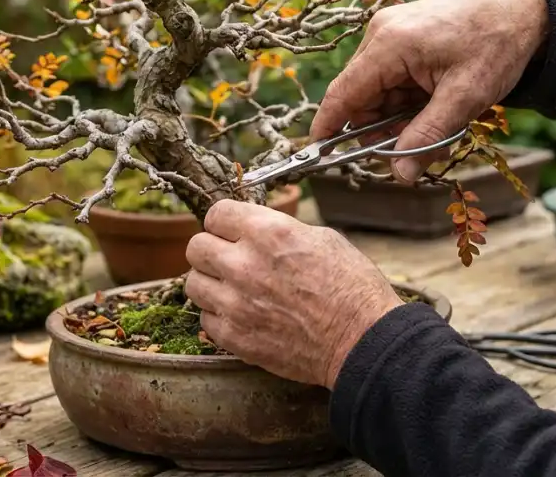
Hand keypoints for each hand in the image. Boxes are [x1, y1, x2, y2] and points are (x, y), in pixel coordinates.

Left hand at [184, 199, 402, 388]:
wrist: (362, 341)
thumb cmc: (352, 289)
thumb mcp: (322, 239)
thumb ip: (280, 231)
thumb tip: (256, 230)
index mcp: (268, 233)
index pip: (216, 213)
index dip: (224, 221)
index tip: (231, 230)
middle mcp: (244, 264)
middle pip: (196, 247)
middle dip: (211, 249)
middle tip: (228, 259)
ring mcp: (235, 303)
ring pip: (193, 283)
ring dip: (211, 283)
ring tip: (233, 289)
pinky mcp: (235, 337)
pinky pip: (206, 319)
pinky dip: (219, 316)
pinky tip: (242, 315)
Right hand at [310, 0, 548, 182]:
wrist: (524, 8)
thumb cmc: (496, 44)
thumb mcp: (465, 98)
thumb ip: (427, 137)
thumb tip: (399, 174)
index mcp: (389, 45)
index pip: (343, 94)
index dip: (328, 128)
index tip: (318, 156)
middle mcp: (381, 36)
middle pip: (362, 99)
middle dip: (385, 131)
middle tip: (421, 151)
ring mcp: (391, 35)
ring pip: (380, 95)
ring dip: (402, 120)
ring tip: (441, 128)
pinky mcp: (404, 39)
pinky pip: (393, 82)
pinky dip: (410, 103)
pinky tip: (438, 109)